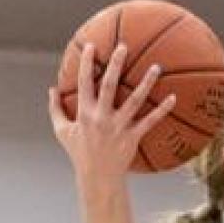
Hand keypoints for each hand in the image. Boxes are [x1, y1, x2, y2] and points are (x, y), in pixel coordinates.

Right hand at [48, 43, 175, 180]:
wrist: (98, 177)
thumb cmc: (79, 152)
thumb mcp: (61, 131)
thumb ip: (55, 109)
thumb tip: (51, 88)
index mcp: (83, 113)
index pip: (83, 83)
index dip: (86, 63)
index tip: (91, 45)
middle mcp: (101, 117)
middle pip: (108, 86)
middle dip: (115, 64)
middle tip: (123, 46)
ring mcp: (119, 127)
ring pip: (134, 100)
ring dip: (146, 83)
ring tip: (156, 67)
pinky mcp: (133, 137)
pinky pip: (150, 121)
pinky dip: (162, 110)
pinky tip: (173, 97)